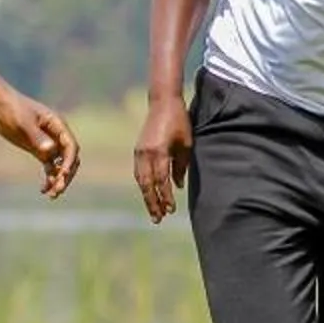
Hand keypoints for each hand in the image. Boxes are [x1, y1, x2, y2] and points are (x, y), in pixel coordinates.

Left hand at [0, 91, 80, 196]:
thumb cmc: (12, 110)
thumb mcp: (23, 124)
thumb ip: (37, 137)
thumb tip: (51, 151)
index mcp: (57, 125)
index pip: (70, 146)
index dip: (69, 162)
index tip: (62, 175)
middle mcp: (57, 135)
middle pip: (69, 158)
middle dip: (66, 175)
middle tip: (58, 190)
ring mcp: (49, 143)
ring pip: (60, 165)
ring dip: (58, 180)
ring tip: (52, 196)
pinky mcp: (39, 149)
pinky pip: (50, 166)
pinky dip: (49, 178)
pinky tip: (43, 190)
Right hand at [134, 95, 190, 221]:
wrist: (163, 102)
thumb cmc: (179, 122)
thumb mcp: (186, 144)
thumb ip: (181, 166)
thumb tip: (177, 187)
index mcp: (159, 152)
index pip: (162, 180)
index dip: (165, 196)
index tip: (171, 210)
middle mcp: (146, 154)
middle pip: (147, 185)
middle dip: (153, 203)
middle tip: (158, 219)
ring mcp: (139, 152)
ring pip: (141, 181)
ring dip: (147, 197)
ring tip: (154, 212)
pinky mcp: (137, 150)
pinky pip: (138, 173)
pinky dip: (143, 186)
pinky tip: (149, 194)